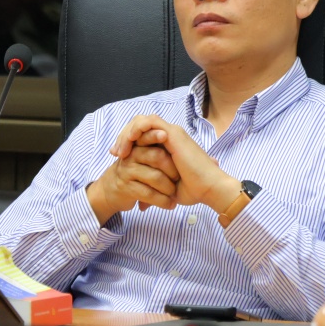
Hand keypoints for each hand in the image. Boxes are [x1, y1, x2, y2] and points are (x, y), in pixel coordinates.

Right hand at [87, 144, 179, 224]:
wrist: (110, 191)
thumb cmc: (133, 173)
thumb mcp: (140, 157)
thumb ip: (152, 148)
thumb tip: (170, 135)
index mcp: (137, 145)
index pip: (148, 137)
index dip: (156, 135)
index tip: (165, 136)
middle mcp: (131, 155)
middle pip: (157, 156)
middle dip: (172, 169)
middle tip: (178, 178)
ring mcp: (128, 171)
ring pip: (156, 177)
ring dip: (169, 188)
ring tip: (175, 194)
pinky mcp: (127, 188)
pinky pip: (149, 193)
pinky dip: (163, 201)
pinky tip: (170, 204)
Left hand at [111, 115, 240, 212]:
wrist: (209, 189)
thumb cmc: (192, 190)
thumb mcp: (165, 191)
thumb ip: (152, 193)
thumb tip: (141, 206)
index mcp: (167, 146)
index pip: (142, 134)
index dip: (127, 142)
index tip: (117, 157)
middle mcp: (169, 136)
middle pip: (139, 124)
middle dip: (124, 136)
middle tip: (115, 153)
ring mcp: (171, 133)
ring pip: (142, 120)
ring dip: (128, 132)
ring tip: (121, 150)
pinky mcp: (173, 134)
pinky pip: (150, 122)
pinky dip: (138, 129)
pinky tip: (131, 142)